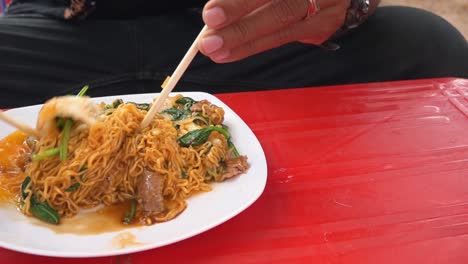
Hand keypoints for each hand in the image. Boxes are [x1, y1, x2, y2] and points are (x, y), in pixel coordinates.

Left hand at [198, 0, 349, 62]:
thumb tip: (215, 14)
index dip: (239, 2)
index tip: (211, 14)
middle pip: (280, 8)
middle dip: (240, 27)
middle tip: (208, 41)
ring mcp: (325, 7)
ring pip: (282, 27)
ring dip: (245, 42)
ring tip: (216, 51)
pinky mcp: (323, 26)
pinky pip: (285, 36)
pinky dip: (256, 44)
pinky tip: (233, 52)